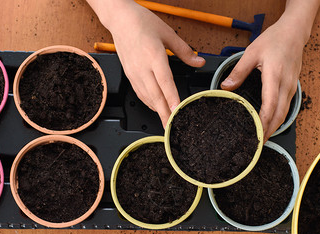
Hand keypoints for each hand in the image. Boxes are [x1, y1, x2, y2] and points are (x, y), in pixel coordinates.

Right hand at [87, 0, 204, 126]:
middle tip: (171, 128)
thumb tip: (199, 61)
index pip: (165, 82)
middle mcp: (142, 67)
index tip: (177, 110)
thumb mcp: (168, 33)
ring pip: (147, 97)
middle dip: (164, 113)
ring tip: (166, 122)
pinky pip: (140, 93)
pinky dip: (149, 103)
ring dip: (157, 111)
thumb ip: (184, 51)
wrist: (119, 19)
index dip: (171, 98)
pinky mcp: (129, 74)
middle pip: (155, 95)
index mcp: (153, 55)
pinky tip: (156, 108)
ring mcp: (134, 72)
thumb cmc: (142, 23)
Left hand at [220, 0, 319, 140]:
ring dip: (274, 127)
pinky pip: (286, 107)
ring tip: (261, 138)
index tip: (256, 134)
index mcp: (274, 76)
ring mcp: (291, 87)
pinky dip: (278, 118)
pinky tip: (269, 123)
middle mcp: (285, 85)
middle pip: (279, 115)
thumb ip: (238, 71)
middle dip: (269, 131)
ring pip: (284, 113)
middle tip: (256, 144)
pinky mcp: (292, 87)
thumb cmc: (274, 40)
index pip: (270, 105)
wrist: (295, 32)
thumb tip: (225, 87)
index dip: (263, 122)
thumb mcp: (252, 52)